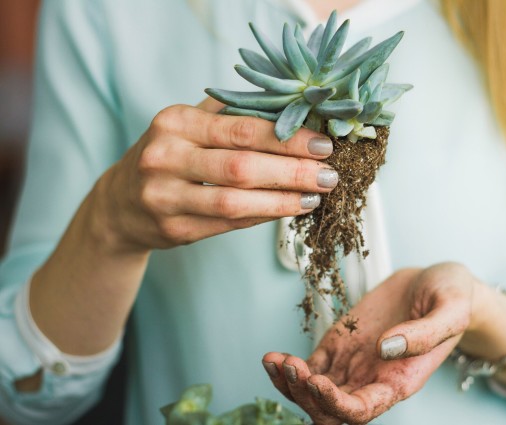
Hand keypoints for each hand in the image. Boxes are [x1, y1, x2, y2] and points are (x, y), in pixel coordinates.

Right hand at [93, 98, 336, 252]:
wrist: (120, 204)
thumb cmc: (168, 155)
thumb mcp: (187, 125)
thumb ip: (231, 115)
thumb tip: (293, 112)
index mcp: (175, 122)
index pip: (241, 129)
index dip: (286, 138)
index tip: (322, 144)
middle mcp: (164, 157)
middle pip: (241, 168)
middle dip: (292, 172)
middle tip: (329, 175)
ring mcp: (165, 197)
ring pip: (235, 202)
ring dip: (283, 201)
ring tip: (315, 197)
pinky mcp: (173, 230)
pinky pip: (228, 224)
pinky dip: (263, 215)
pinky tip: (288, 209)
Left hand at [263, 263, 477, 424]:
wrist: (436, 282)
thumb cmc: (451, 298)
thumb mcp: (450, 310)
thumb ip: (424, 335)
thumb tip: (385, 349)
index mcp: (398, 381)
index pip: (360, 411)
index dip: (335, 404)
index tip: (317, 380)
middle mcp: (371, 379)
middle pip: (329, 410)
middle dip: (305, 396)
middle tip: (292, 367)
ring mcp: (352, 363)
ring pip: (312, 392)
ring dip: (290, 384)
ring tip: (274, 361)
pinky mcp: (339, 343)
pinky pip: (308, 366)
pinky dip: (288, 367)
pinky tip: (274, 357)